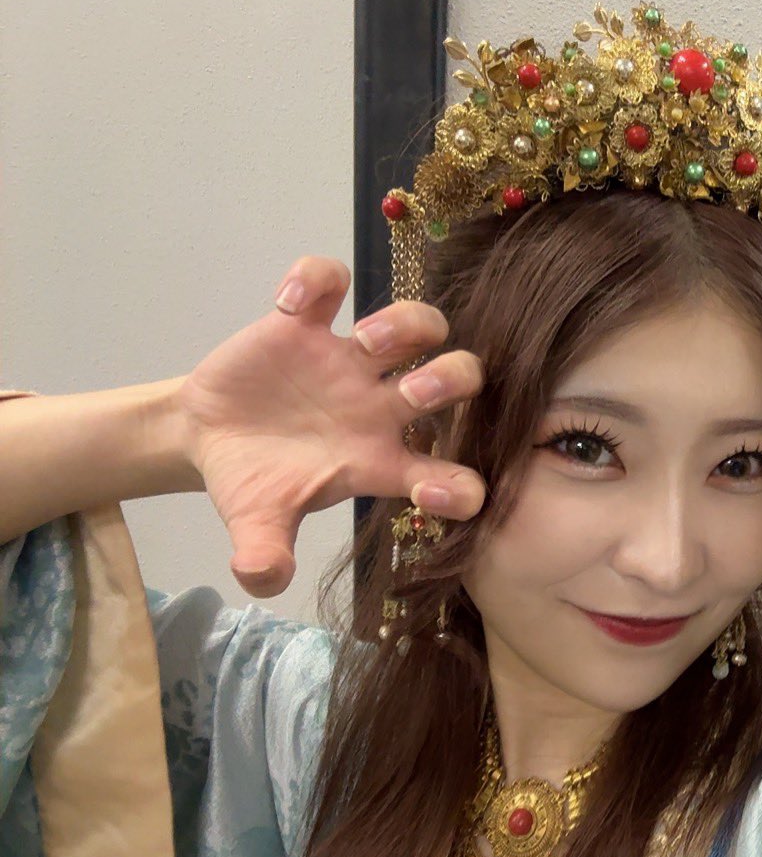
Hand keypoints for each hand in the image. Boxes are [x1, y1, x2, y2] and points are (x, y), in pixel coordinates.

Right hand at [178, 256, 484, 597]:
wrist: (208, 437)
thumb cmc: (253, 481)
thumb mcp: (256, 523)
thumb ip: (265, 553)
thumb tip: (260, 578)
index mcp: (380, 461)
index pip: (445, 476)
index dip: (459, 486)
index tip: (442, 493)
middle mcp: (380, 407)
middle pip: (455, 380)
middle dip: (451, 382)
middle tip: (411, 393)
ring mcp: (348, 360)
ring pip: (415, 325)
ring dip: (405, 326)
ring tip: (361, 342)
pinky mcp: (305, 324)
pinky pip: (331, 282)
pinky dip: (315, 279)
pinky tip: (288, 303)